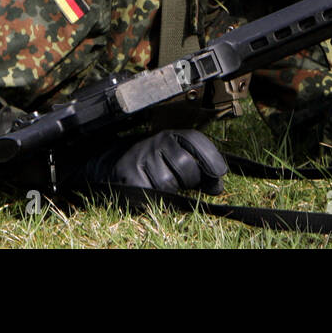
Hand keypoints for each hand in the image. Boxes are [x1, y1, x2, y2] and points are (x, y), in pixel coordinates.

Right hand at [84, 129, 226, 194]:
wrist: (112, 164)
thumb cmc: (153, 164)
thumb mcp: (177, 158)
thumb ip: (200, 169)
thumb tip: (218, 187)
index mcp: (171, 135)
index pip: (195, 141)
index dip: (211, 158)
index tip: (220, 172)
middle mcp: (156, 142)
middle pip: (186, 166)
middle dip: (191, 180)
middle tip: (184, 183)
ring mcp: (141, 158)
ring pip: (169, 183)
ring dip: (172, 191)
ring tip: (163, 185)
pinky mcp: (129, 176)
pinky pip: (152, 193)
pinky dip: (157, 198)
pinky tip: (152, 190)